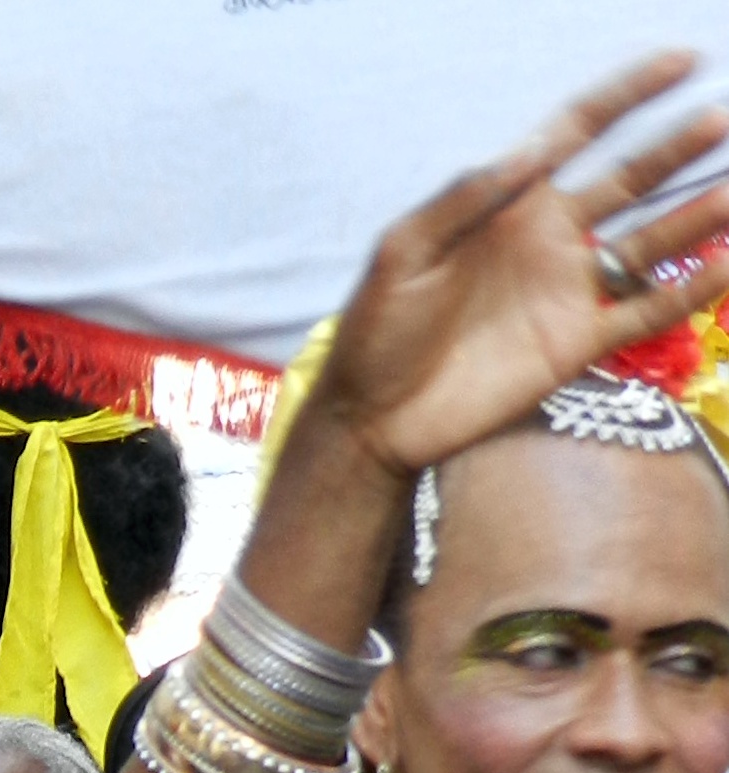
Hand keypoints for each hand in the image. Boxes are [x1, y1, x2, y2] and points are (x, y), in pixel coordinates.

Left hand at [319, 53, 728, 475]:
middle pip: (629, 181)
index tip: (682, 62)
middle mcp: (549, 238)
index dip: (627, 96)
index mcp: (507, 206)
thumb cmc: (376, 330)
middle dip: (676, 150)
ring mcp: (569, 290)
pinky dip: (691, 290)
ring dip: (697, 216)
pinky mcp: (578, 343)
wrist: (373, 417)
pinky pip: (647, 311)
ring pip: (650, 243)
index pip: (576, 135)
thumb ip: (462, 199)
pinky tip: (728, 263)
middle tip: (721, 121)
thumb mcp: (402, 254)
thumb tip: (530, 148)